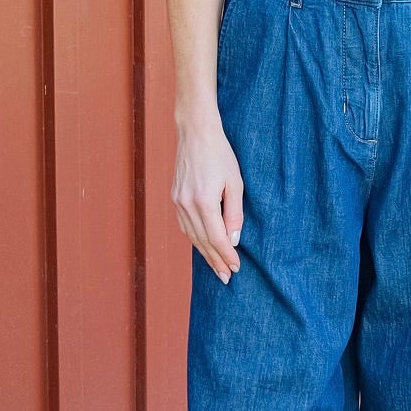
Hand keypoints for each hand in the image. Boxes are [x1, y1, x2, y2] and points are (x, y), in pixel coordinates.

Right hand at [172, 111, 243, 282]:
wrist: (195, 133)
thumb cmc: (220, 154)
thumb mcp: (235, 182)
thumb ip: (235, 212)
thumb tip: (234, 239)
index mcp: (204, 201)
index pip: (216, 238)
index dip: (227, 256)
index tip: (236, 268)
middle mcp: (187, 205)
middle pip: (202, 242)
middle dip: (216, 261)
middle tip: (226, 277)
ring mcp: (178, 201)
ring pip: (191, 236)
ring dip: (204, 254)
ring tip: (216, 267)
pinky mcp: (175, 197)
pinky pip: (184, 225)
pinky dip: (195, 239)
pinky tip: (203, 246)